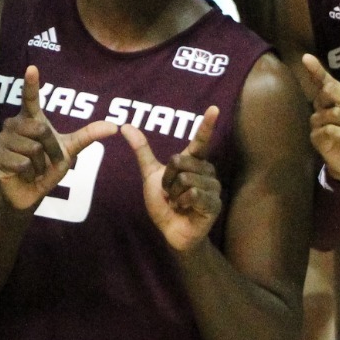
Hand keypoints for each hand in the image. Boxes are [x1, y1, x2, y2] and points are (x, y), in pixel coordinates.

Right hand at [0, 65, 118, 212]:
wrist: (30, 193)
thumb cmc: (47, 168)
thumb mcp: (70, 151)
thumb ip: (88, 136)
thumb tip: (115, 126)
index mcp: (31, 119)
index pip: (30, 98)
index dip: (31, 84)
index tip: (32, 68)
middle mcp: (13, 124)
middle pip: (41, 129)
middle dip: (51, 150)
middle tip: (46, 162)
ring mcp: (2, 140)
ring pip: (32, 148)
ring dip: (39, 165)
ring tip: (32, 169)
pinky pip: (22, 163)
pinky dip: (28, 173)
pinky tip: (22, 175)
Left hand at [123, 107, 223, 251]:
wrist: (171, 231)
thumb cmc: (164, 203)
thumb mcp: (150, 174)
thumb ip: (141, 150)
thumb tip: (125, 125)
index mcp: (193, 161)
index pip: (200, 140)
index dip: (206, 124)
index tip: (214, 108)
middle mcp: (206, 171)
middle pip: (179, 161)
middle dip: (167, 179)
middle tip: (170, 192)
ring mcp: (213, 187)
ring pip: (185, 178)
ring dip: (174, 193)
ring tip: (178, 202)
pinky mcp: (214, 203)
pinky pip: (193, 193)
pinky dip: (182, 202)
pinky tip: (185, 209)